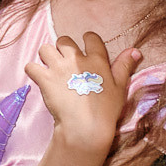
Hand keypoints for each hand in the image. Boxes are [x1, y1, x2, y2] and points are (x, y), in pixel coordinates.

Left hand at [26, 31, 142, 147]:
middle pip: (64, 40)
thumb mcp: (121, 87)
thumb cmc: (106, 110)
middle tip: (65, 64)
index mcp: (96, 60)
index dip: (86, 41)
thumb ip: (125, 66)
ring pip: (45, 49)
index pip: (90, 37)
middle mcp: (76, 59)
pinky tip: (39, 79)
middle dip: (63, 49)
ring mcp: (59, 68)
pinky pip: (31, 66)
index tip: (84, 52)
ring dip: (46, 57)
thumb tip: (134, 50)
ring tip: (51, 69)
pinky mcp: (45, 79)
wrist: (86, 128)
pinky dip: (33, 71)